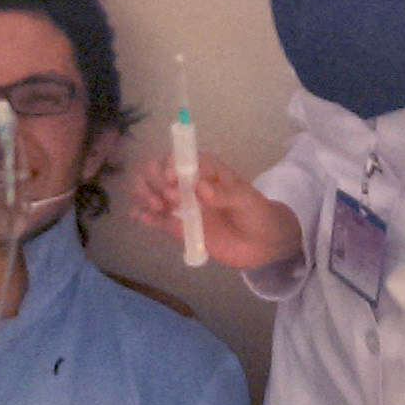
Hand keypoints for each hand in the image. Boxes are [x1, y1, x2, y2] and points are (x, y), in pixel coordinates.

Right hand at [127, 150, 303, 270]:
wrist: (265, 245)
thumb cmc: (259, 214)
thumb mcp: (247, 201)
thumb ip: (225, 194)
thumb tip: (200, 188)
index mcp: (207, 171)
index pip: (181, 159)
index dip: (170, 165)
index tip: (171, 179)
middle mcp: (190, 185)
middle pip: (159, 173)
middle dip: (154, 181)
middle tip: (164, 198)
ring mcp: (183, 206)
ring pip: (153, 193)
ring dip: (146, 195)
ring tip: (155, 207)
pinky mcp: (180, 228)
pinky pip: (158, 220)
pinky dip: (145, 217)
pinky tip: (139, 218)